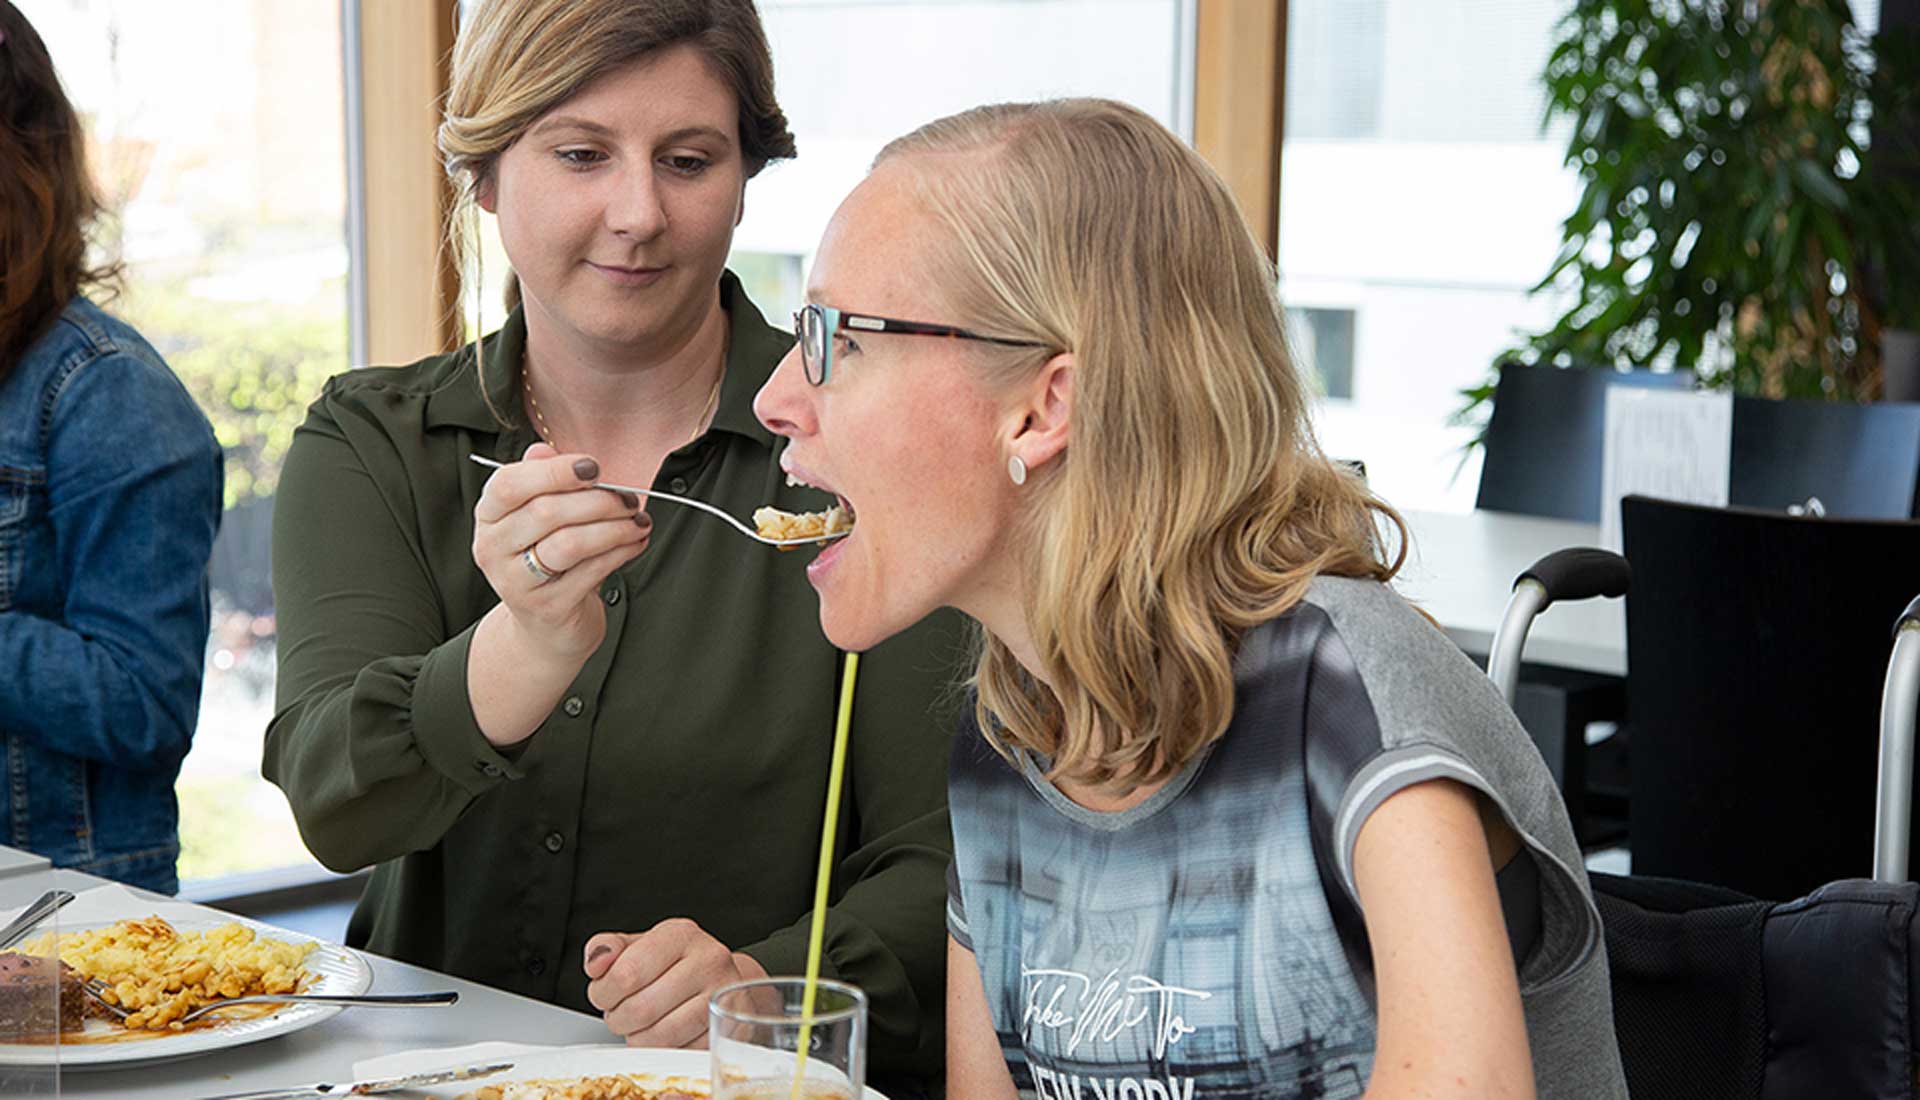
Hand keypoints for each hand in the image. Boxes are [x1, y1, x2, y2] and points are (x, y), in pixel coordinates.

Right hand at [471, 442, 650, 663]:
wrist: (545, 627)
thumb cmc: (546, 559)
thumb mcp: (538, 518)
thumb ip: (540, 481)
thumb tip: (544, 450)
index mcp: (488, 517)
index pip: (509, 484)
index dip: (555, 471)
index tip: (593, 467)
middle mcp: (492, 549)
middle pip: (546, 511)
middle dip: (598, 500)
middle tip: (629, 498)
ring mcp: (516, 582)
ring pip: (570, 542)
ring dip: (614, 527)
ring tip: (638, 521)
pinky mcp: (548, 607)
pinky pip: (591, 571)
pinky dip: (621, 552)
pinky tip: (635, 543)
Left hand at [584, 919, 770, 1047]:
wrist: (717, 980)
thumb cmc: (673, 964)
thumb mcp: (637, 946)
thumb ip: (606, 949)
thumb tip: (596, 961)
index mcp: (681, 935)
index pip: (627, 973)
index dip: (603, 993)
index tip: (604, 995)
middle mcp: (709, 961)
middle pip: (641, 1009)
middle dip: (618, 1019)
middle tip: (620, 1014)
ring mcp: (721, 997)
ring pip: (661, 1036)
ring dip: (637, 1038)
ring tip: (638, 1025)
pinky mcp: (725, 1030)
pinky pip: (680, 1053)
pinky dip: (662, 1050)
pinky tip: (661, 1034)